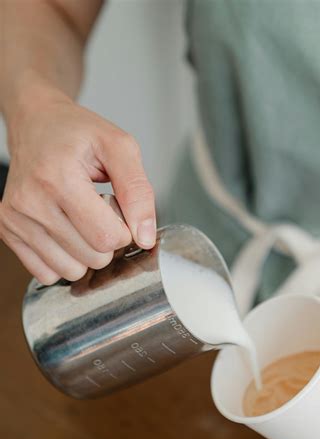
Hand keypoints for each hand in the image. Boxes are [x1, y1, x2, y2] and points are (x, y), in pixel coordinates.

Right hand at [0, 83, 155, 284]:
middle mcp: (30, 201)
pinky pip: (47, 273)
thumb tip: (145, 237)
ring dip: (85, 252)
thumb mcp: (119, 147)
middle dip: (106, 241)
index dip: (124, 230)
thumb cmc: (77, 134)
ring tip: (80, 218)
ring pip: (71, 272)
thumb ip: (138, 192)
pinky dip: (63, 258)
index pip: (107, 238)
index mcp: (58, 178)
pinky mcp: (7, 230)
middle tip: (97, 209)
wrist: (36, 122)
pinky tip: (64, 230)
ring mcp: (15, 218)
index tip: (115, 207)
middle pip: (92, 258)